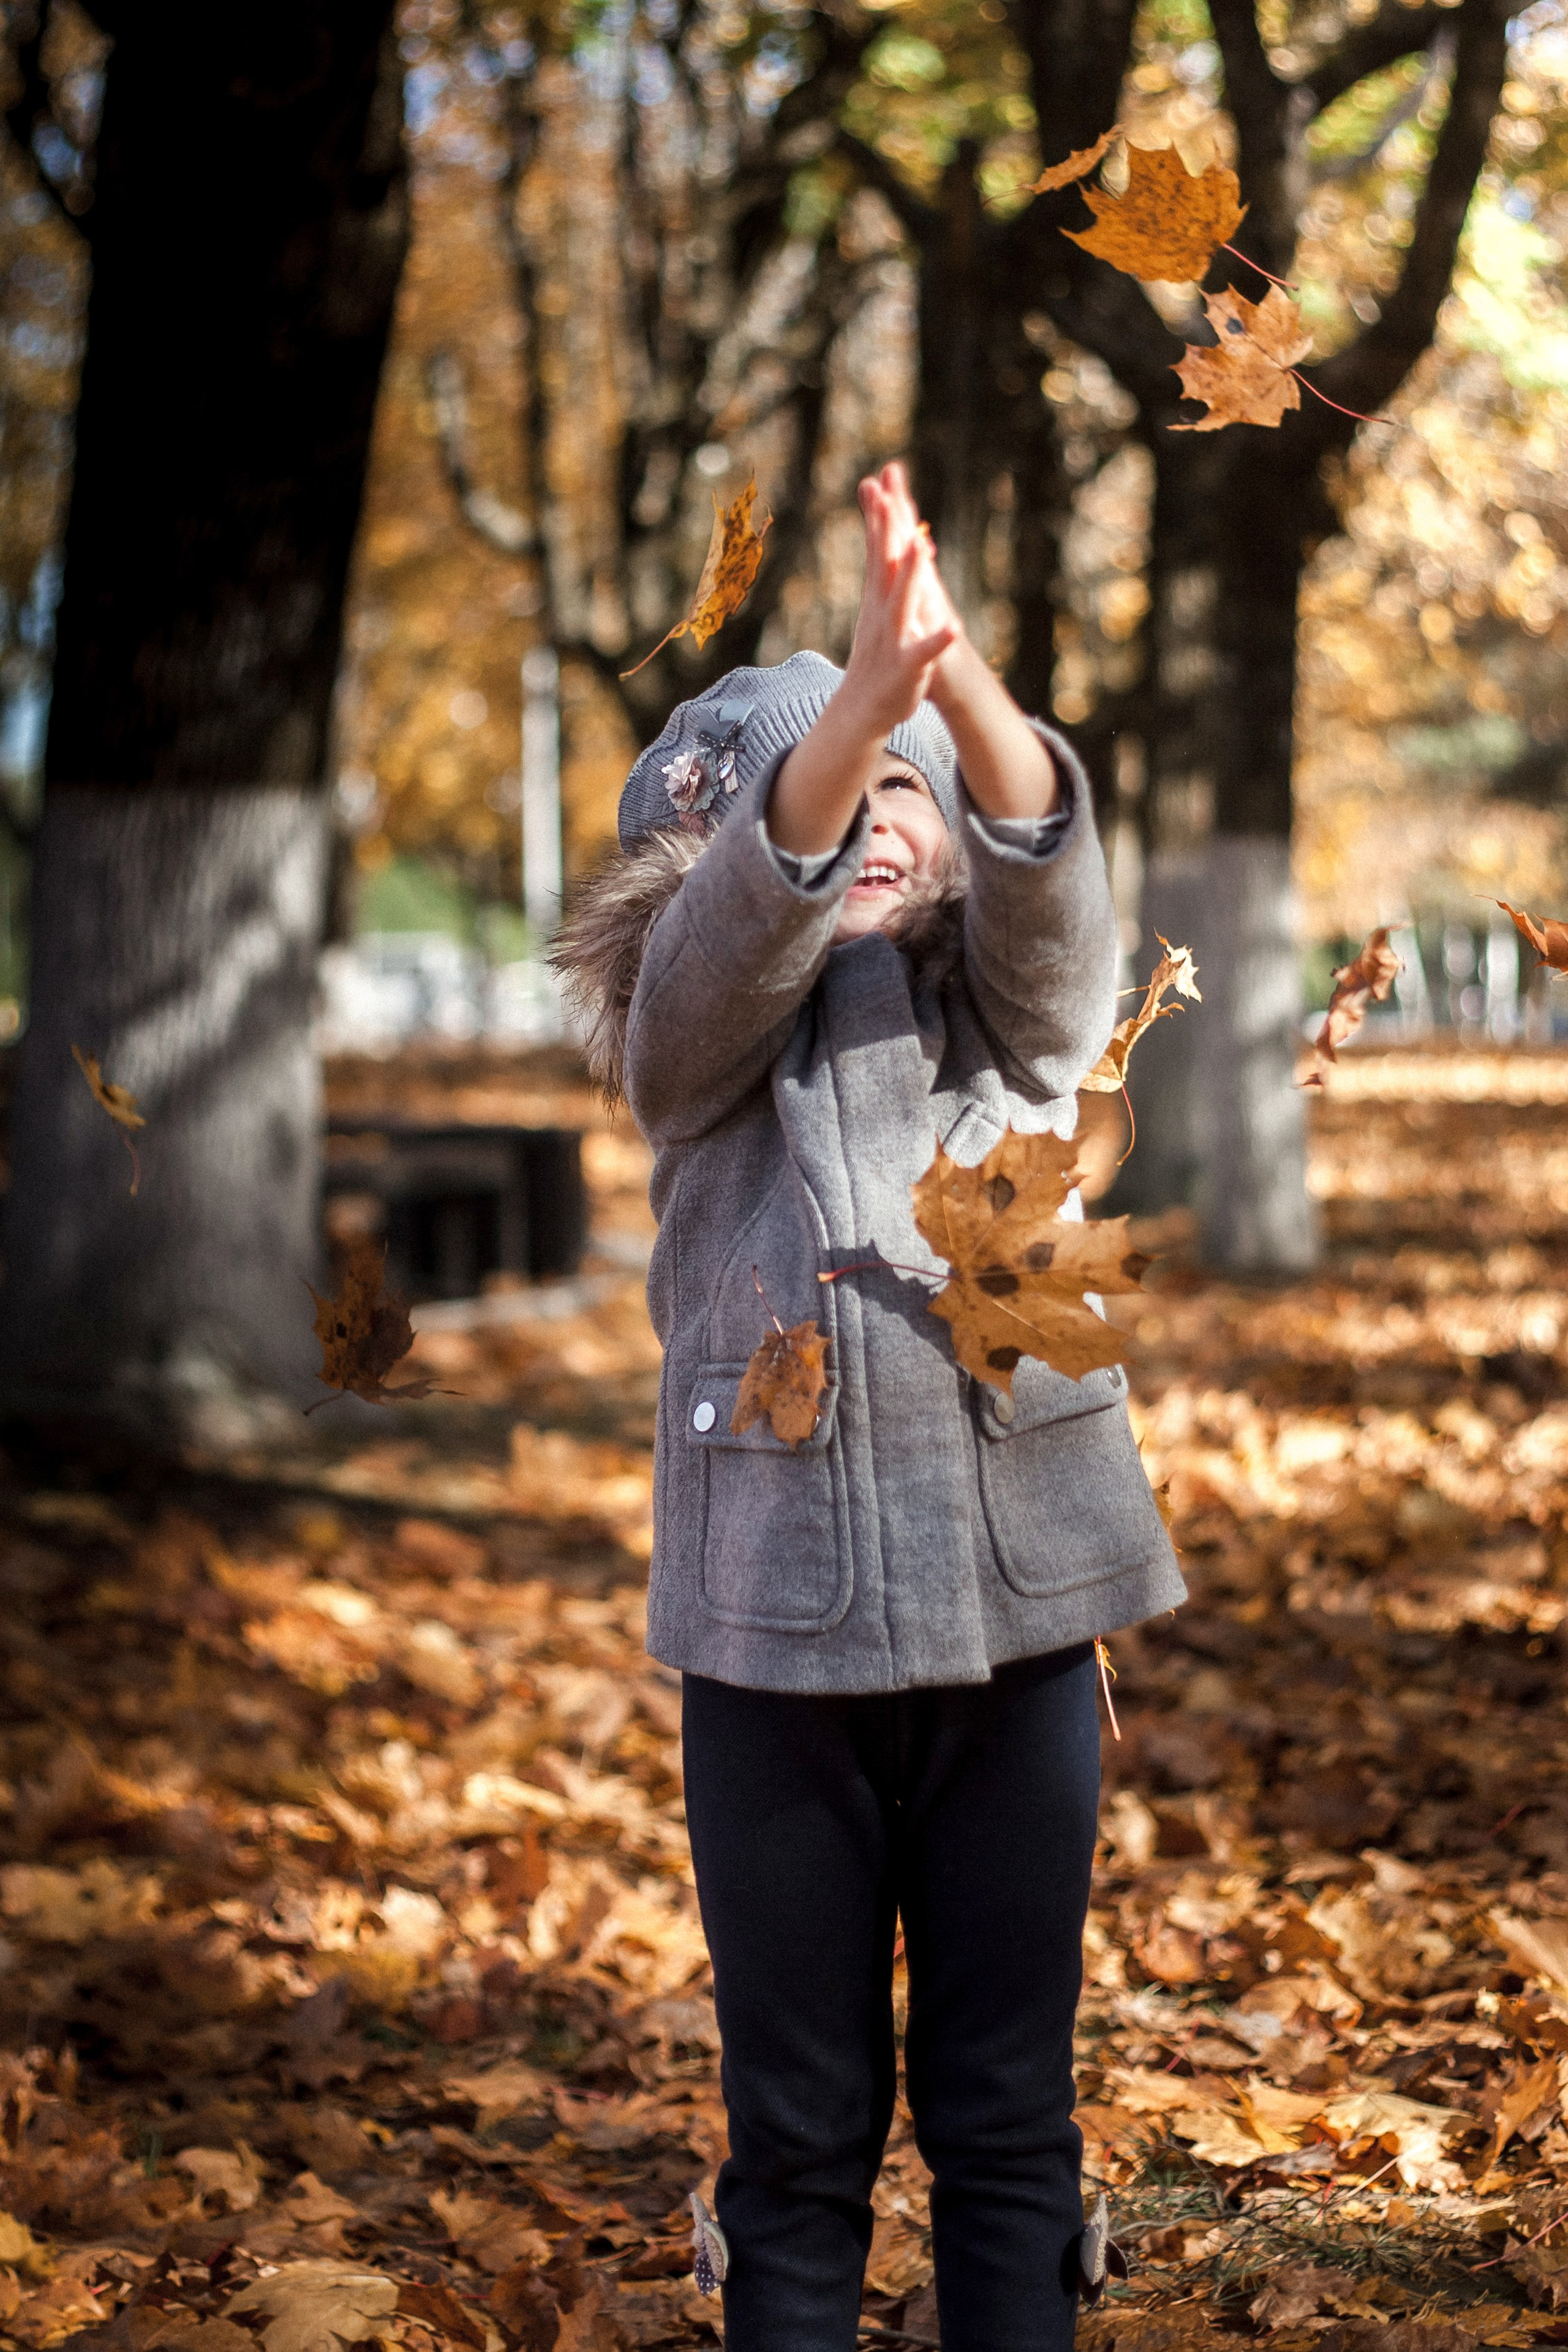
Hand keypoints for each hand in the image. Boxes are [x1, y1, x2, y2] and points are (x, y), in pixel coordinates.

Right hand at [839, 464, 959, 736]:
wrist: (861, 710)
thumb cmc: (876, 657)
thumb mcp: (879, 612)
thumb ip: (886, 577)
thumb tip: (895, 542)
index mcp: (877, 599)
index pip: (877, 551)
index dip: (878, 518)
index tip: (875, 483)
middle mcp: (881, 612)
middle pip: (884, 565)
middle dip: (886, 531)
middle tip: (886, 496)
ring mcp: (893, 638)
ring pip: (903, 601)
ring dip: (912, 575)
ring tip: (923, 546)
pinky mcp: (907, 668)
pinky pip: (924, 652)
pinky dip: (937, 641)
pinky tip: (953, 629)